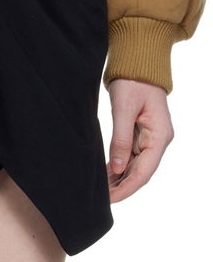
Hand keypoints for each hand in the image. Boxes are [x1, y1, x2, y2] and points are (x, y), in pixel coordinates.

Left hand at [106, 77, 173, 202]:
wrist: (138, 62)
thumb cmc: (133, 80)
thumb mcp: (123, 108)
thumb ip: (121, 139)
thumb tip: (117, 168)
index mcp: (160, 136)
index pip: (144, 171)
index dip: (127, 188)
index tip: (111, 199)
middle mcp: (159, 140)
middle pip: (141, 172)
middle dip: (122, 187)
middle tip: (101, 198)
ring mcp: (151, 138)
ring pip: (136, 166)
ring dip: (119, 179)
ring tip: (101, 189)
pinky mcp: (142, 134)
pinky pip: (132, 156)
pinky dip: (119, 166)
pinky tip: (106, 175)